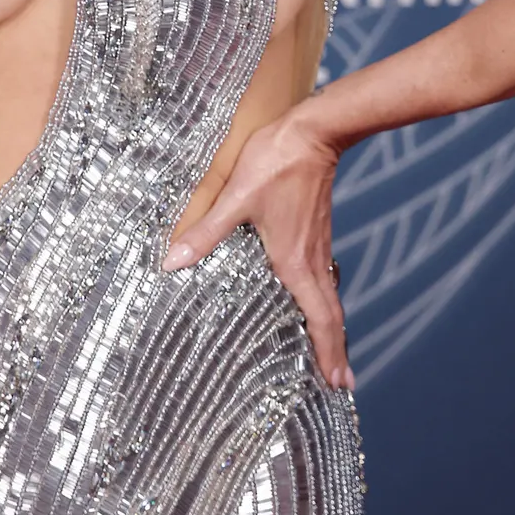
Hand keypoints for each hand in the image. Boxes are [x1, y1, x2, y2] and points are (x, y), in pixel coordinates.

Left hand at [161, 104, 353, 391]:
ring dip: (331, 327)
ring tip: (332, 353)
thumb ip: (206, 232)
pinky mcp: (315, 231)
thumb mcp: (236, 198)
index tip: (339, 382)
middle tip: (342, 383)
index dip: (329, 351)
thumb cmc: (275, 163)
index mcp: (294, 260)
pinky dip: (325, 301)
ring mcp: (317, 245)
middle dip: (336, 350)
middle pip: (331, 315)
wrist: (312, 132)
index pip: (319, 317)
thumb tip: (172, 262)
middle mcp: (311, 259)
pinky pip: (324, 278)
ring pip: (330, 297)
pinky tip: (314, 301)